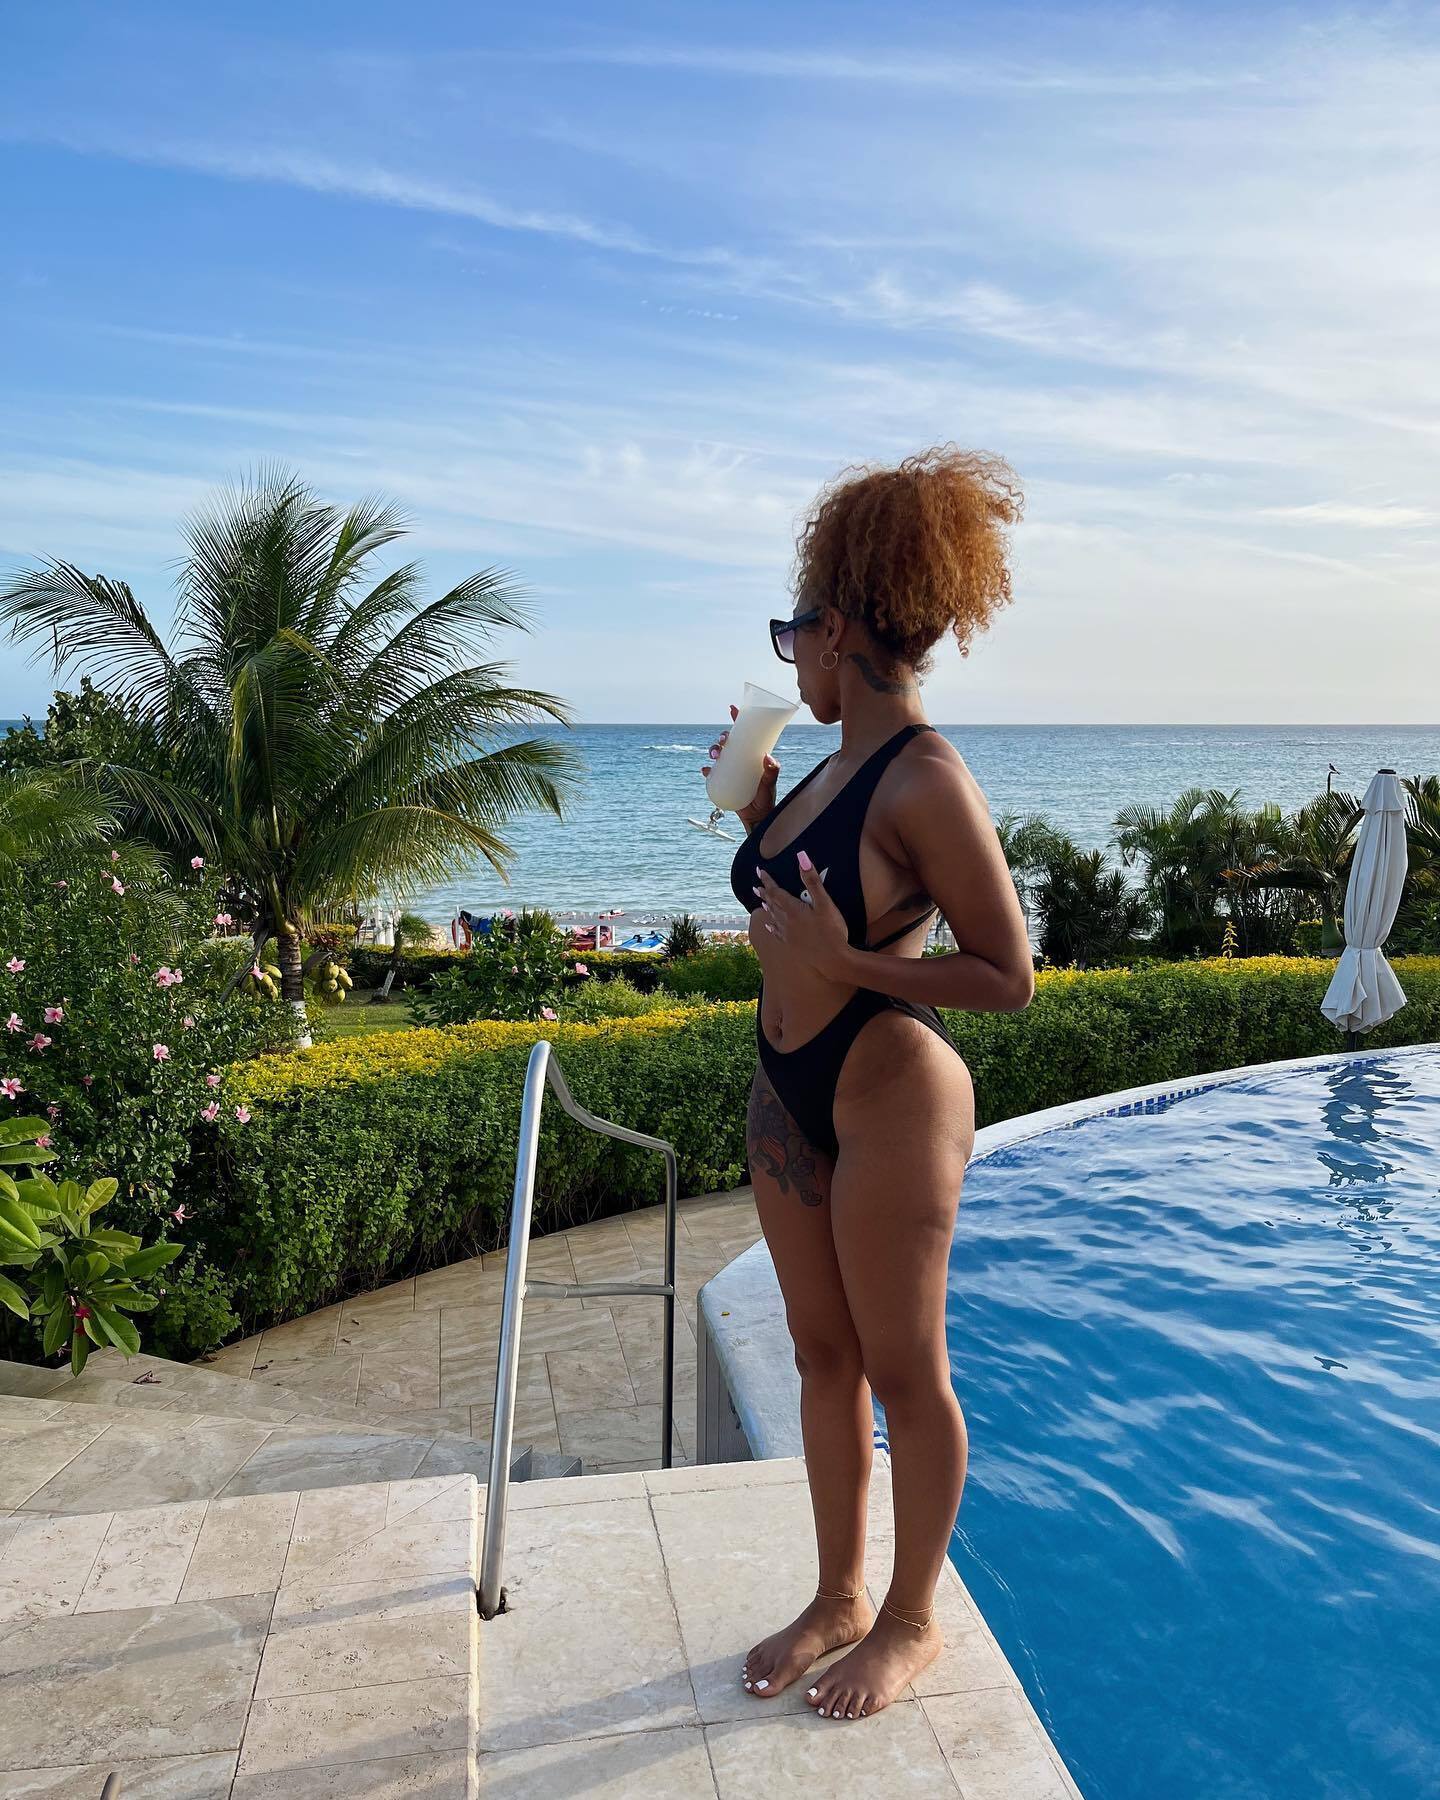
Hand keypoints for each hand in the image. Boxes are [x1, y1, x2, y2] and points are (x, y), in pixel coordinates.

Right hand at [700, 703, 780, 830]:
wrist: (757, 817)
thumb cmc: (766, 799)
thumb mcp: (770, 784)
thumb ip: (772, 772)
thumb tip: (767, 756)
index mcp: (752, 754)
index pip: (745, 733)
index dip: (738, 719)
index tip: (732, 708)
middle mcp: (740, 759)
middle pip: (728, 741)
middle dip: (722, 737)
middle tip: (724, 741)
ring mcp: (730, 769)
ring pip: (718, 753)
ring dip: (713, 749)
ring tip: (714, 756)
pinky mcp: (722, 780)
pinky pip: (711, 772)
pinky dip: (707, 770)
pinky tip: (706, 770)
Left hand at [753, 853, 850, 979]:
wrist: (834, 960)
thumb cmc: (832, 930)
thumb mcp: (824, 903)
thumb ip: (812, 880)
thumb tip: (801, 857)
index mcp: (793, 909)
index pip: (776, 891)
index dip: (768, 881)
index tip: (760, 872)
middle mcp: (786, 922)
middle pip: (772, 904)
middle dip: (764, 893)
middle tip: (756, 886)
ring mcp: (788, 935)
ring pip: (773, 917)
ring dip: (767, 907)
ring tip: (760, 901)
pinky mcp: (792, 945)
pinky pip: (777, 933)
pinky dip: (771, 926)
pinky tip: (769, 925)